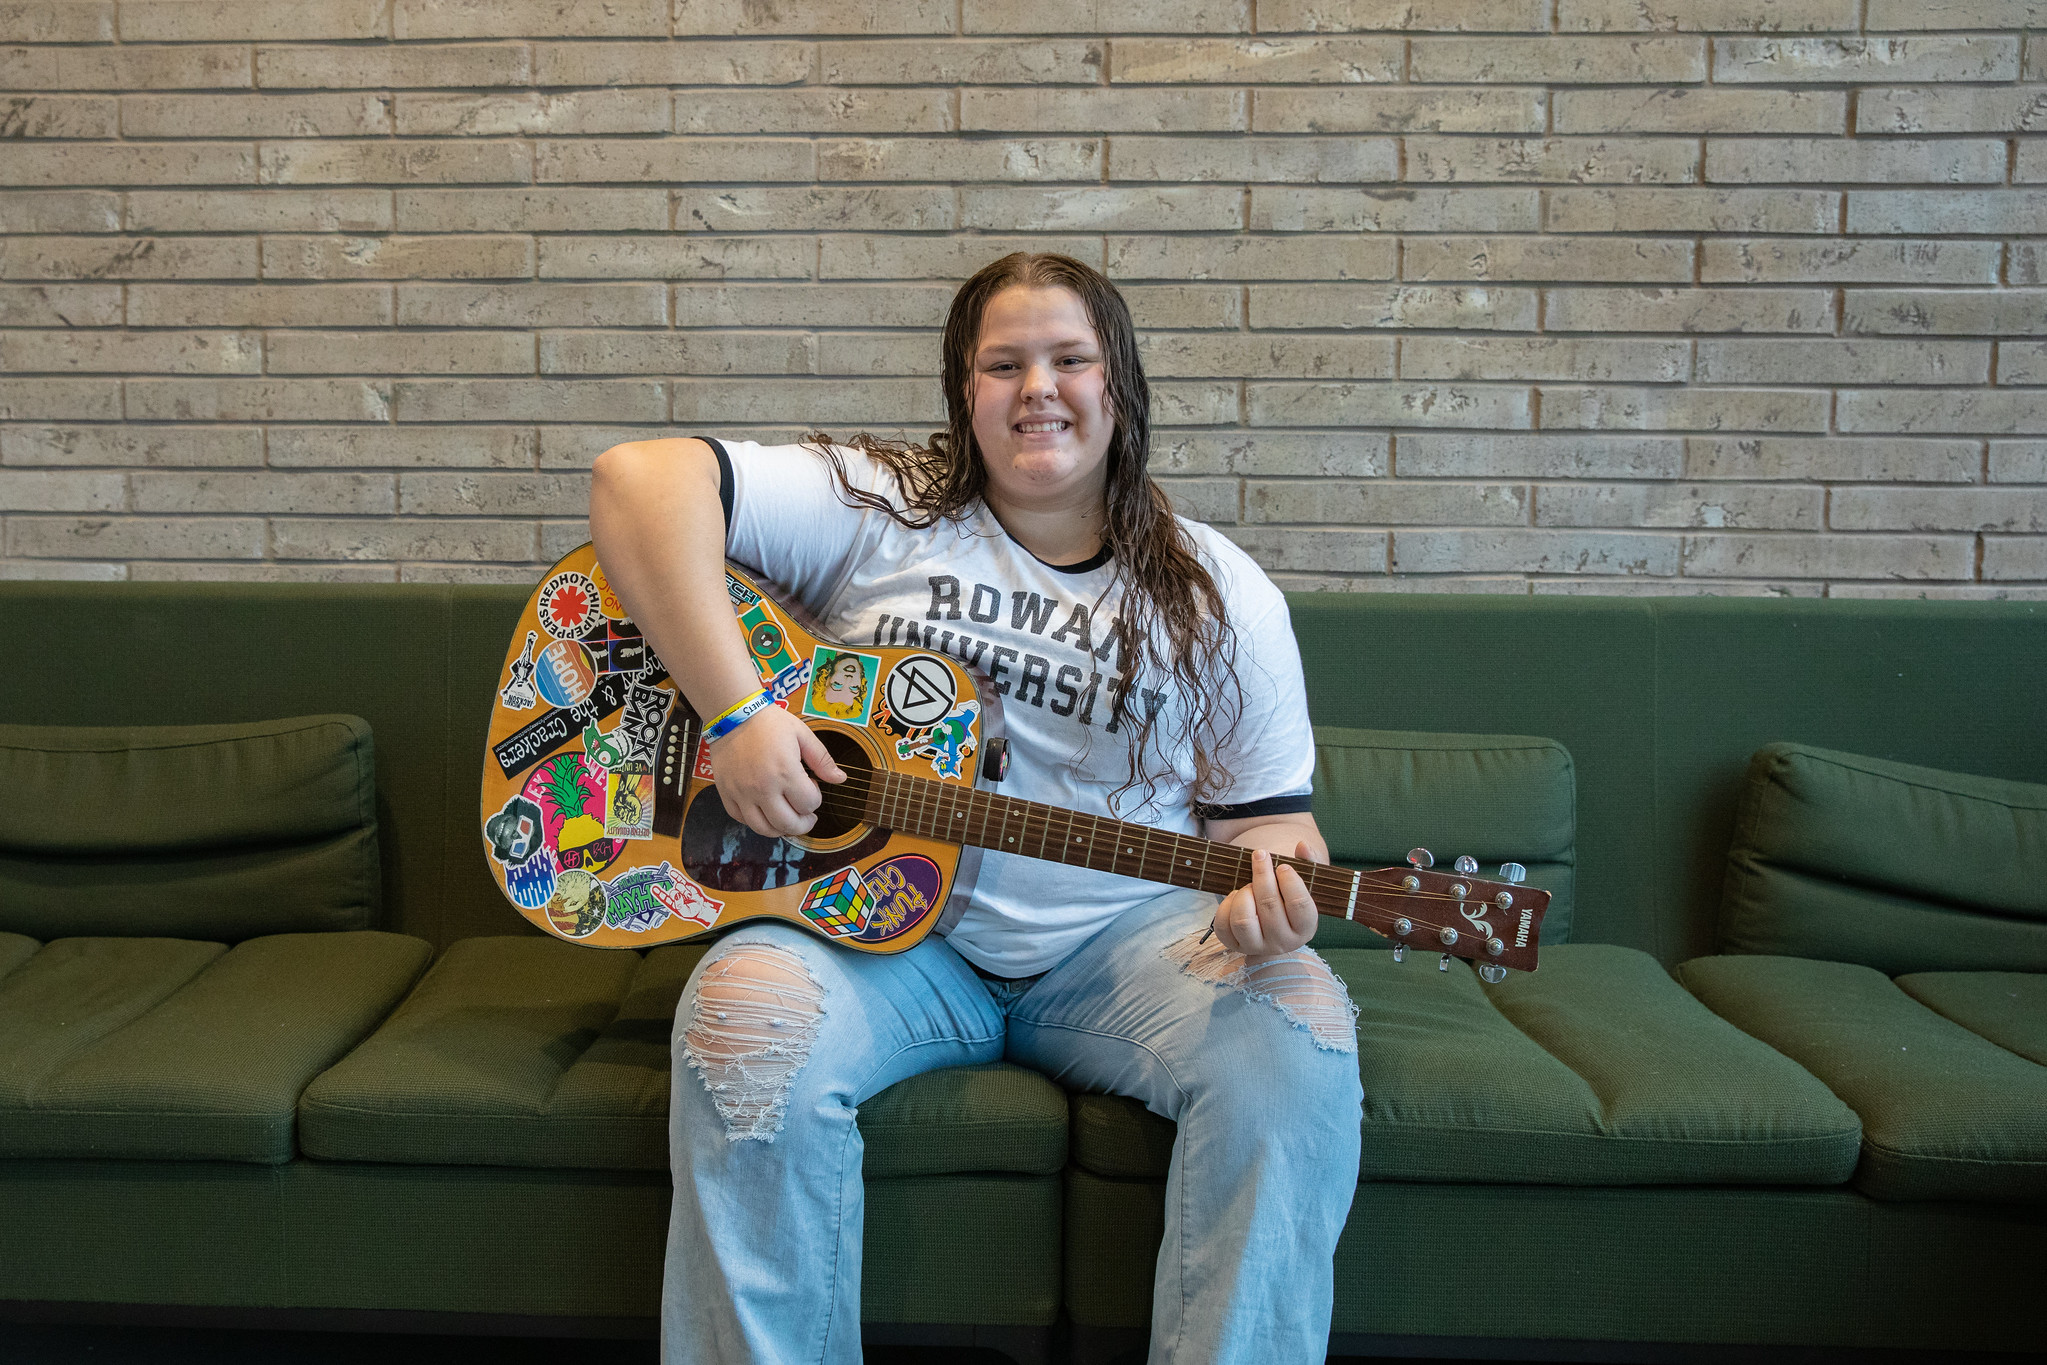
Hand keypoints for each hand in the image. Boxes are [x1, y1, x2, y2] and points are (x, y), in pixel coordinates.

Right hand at [707, 704, 845, 838]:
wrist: (733, 713)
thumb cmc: (769, 722)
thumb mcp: (802, 734)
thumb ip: (822, 759)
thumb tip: (841, 779)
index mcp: (785, 772)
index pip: (809, 804)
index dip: (816, 799)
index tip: (811, 785)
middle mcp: (763, 788)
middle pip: (788, 824)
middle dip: (804, 824)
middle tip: (807, 816)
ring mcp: (742, 793)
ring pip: (763, 829)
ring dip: (780, 829)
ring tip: (787, 819)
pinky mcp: (726, 793)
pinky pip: (741, 819)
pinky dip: (755, 821)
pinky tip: (764, 811)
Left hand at [1211, 841, 1320, 959]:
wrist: (1272, 921)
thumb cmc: (1290, 895)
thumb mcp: (1305, 881)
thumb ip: (1310, 861)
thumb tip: (1302, 846)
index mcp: (1305, 928)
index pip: (1299, 904)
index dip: (1290, 880)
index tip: (1282, 866)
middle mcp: (1283, 942)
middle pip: (1269, 906)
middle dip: (1262, 875)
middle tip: (1260, 856)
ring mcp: (1257, 946)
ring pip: (1243, 920)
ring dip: (1244, 894)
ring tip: (1249, 884)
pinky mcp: (1235, 946)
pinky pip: (1223, 925)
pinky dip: (1227, 904)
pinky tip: (1237, 895)